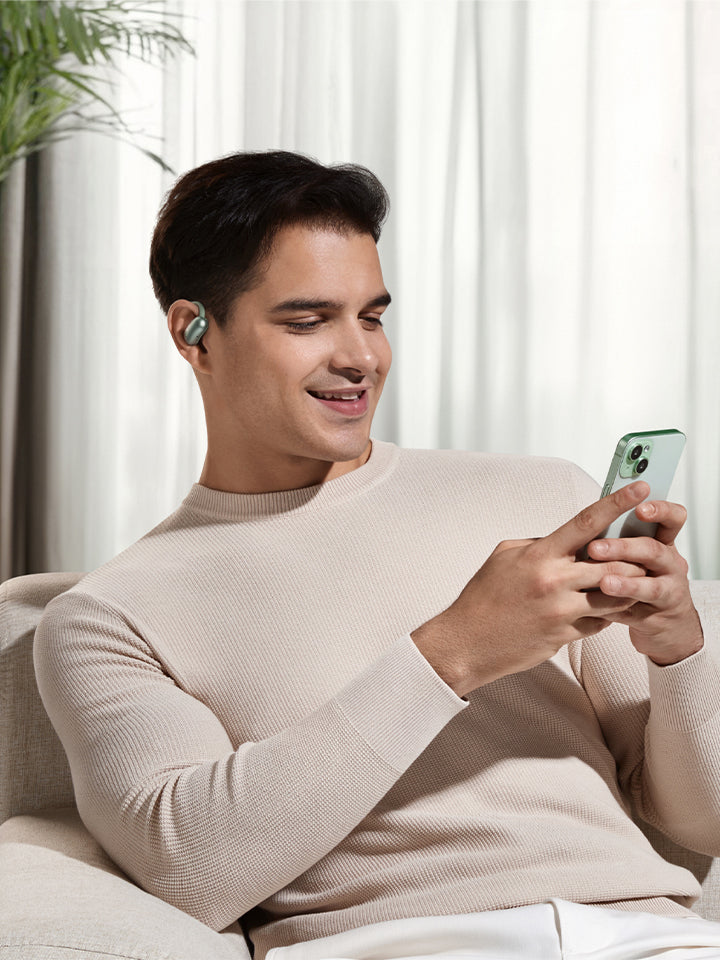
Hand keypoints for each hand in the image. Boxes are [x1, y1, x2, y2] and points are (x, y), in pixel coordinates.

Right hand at [412, 482, 653, 696]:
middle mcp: (553, 580)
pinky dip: (603, 616)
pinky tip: (595, 612)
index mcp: (539, 554)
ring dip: (626, 589)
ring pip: (615, 595)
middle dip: (633, 559)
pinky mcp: (564, 635)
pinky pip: (599, 622)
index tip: (641, 487)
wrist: (466, 642)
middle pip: (613, 563)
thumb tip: (568, 539)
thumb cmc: (484, 597)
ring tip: (628, 585)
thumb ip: (539, 544)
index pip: (586, 521)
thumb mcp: (505, 556)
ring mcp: (561, 610)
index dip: (617, 502)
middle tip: (643, 556)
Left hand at [585, 498, 702, 665]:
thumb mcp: (638, 554)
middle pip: (653, 551)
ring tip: (604, 583)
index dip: (660, 511)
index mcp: (664, 542)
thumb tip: (587, 524)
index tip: (639, 508)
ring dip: (625, 584)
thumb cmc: (644, 577)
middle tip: (595, 548)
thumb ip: (621, 538)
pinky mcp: (656, 618)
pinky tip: (597, 608)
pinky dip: (616, 610)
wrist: (666, 621)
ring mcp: (668, 592)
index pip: (672, 519)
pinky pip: (635, 613)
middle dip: (624, 548)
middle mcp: (670, 565)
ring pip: (651, 587)